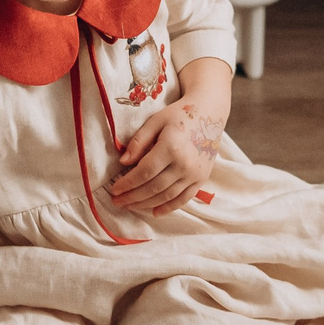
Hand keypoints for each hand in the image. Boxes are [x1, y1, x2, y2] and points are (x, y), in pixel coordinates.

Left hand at [110, 99, 221, 213]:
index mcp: (171, 147)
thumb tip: (123, 162)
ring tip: (130, 205)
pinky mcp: (202, 179)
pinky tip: (154, 212)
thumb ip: (139, 142)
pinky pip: (184, 198)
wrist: (210, 113)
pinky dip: (169, 207)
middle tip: (117, 201)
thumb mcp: (155, 122)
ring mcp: (195, 174)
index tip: (114, 189)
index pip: (144, 172)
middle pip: (153, 188)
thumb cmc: (179, 115)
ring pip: (167, 196)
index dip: (127, 183)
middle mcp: (185, 164)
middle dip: (132, 197)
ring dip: (146, 204)